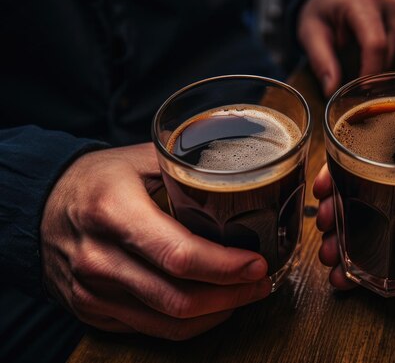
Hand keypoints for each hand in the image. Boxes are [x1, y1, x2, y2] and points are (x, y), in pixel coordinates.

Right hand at [41, 143, 270, 339]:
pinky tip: (211, 305)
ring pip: (169, 321)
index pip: (178, 254)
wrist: (39, 207)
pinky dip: (189, 322)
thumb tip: (242, 172)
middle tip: (261, 281)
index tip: (257, 263)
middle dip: (232, 295)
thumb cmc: (97, 180)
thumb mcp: (138, 160)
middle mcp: (99, 258)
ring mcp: (92, 291)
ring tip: (245, 293)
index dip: (225, 266)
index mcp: (114, 211)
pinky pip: (150, 329)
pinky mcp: (92, 310)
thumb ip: (186, 167)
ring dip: (217, 313)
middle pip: (178, 298)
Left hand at [298, 0, 394, 96]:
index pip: (375, 44)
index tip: (358, 90)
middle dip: (375, 75)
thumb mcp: (310, 31)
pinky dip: (386, 63)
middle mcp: (389, 5)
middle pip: (390, 53)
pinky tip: (371, 65)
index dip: (370, 72)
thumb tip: (331, 91)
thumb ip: (320, 60)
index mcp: (363, 3)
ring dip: (381, 69)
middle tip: (355, 87)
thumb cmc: (322, 9)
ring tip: (361, 72)